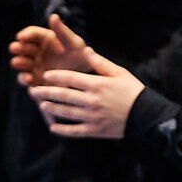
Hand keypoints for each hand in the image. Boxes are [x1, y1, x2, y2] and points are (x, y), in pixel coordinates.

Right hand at [9, 14, 95, 86]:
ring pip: (21, 62)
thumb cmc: (80, 55)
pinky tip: (29, 78)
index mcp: (45, 39)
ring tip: (17, 62)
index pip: (32, 33)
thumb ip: (62, 31)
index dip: (26, 34)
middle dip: (18, 47)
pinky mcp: (34, 79)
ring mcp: (34, 65)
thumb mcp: (74, 43)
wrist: (85, 75)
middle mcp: (36, 51)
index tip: (21, 36)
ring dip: (18, 62)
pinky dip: (24, 79)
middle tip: (14, 47)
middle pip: (23, 47)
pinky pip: (25, 79)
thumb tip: (53, 16)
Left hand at [28, 45, 143, 139]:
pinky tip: (52, 127)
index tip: (45, 76)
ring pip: (66, 112)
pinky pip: (75, 131)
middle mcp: (92, 101)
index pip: (70, 78)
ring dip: (51, 108)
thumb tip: (86, 50)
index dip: (55, 77)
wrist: (148, 115)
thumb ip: (101, 63)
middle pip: (63, 95)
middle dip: (45, 92)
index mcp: (97, 85)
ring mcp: (93, 117)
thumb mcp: (120, 73)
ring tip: (41, 104)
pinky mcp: (96, 130)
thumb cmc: (134, 91)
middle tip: (33, 90)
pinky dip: (62, 130)